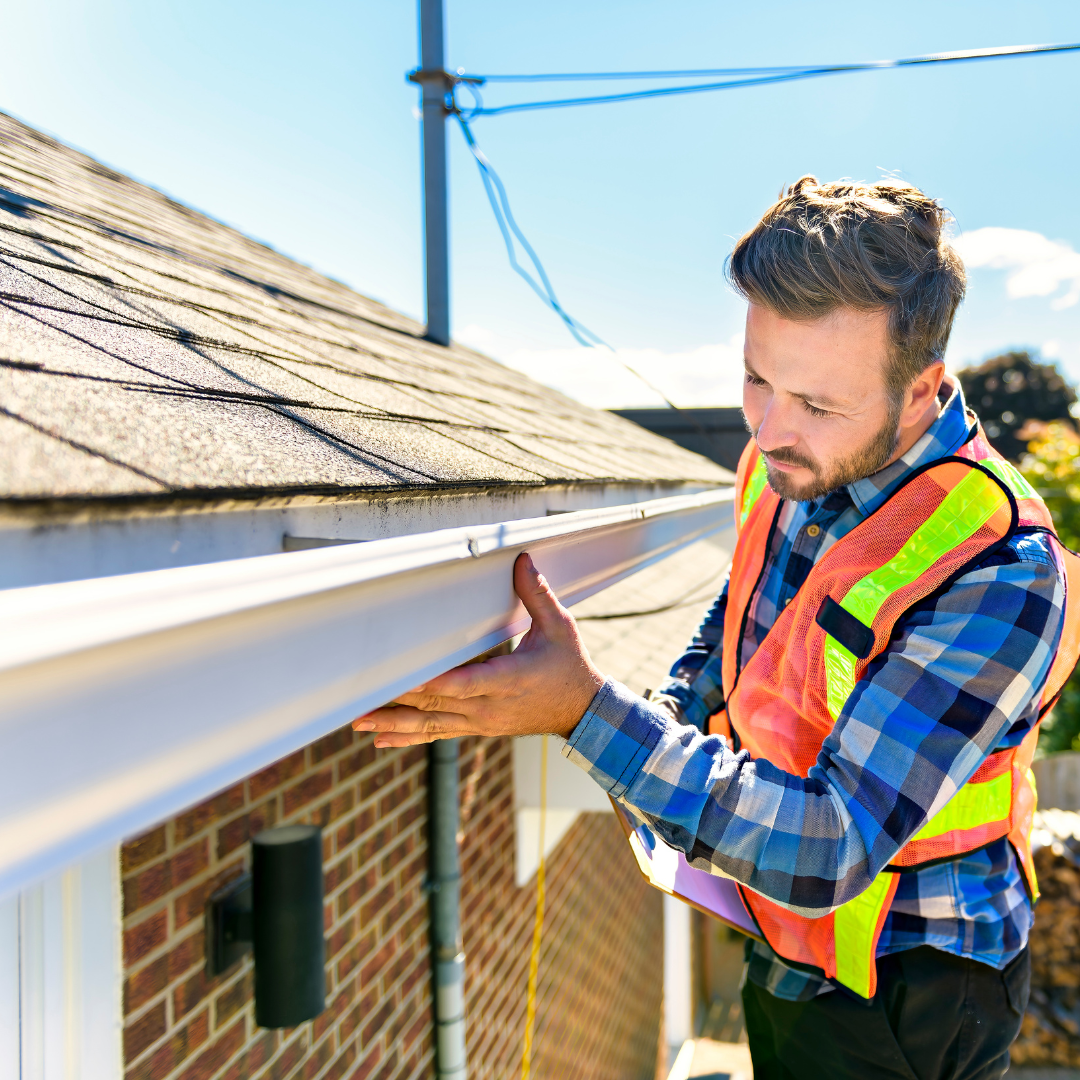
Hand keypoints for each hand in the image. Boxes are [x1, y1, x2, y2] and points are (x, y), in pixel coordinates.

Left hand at [353, 552, 604, 746]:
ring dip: (395, 723)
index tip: (405, 680)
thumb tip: (521, 560)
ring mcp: (482, 722)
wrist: (582, 712)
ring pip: (432, 723)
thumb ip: (536, 594)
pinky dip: (409, 738)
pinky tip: (381, 741)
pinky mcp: (477, 728)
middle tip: (362, 697)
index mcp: (510, 679)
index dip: (434, 682)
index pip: (466, 683)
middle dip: (399, 700)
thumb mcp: (561, 627)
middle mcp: (491, 706)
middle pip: (438, 703)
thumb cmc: (570, 666)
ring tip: (359, 721)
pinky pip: (439, 734)